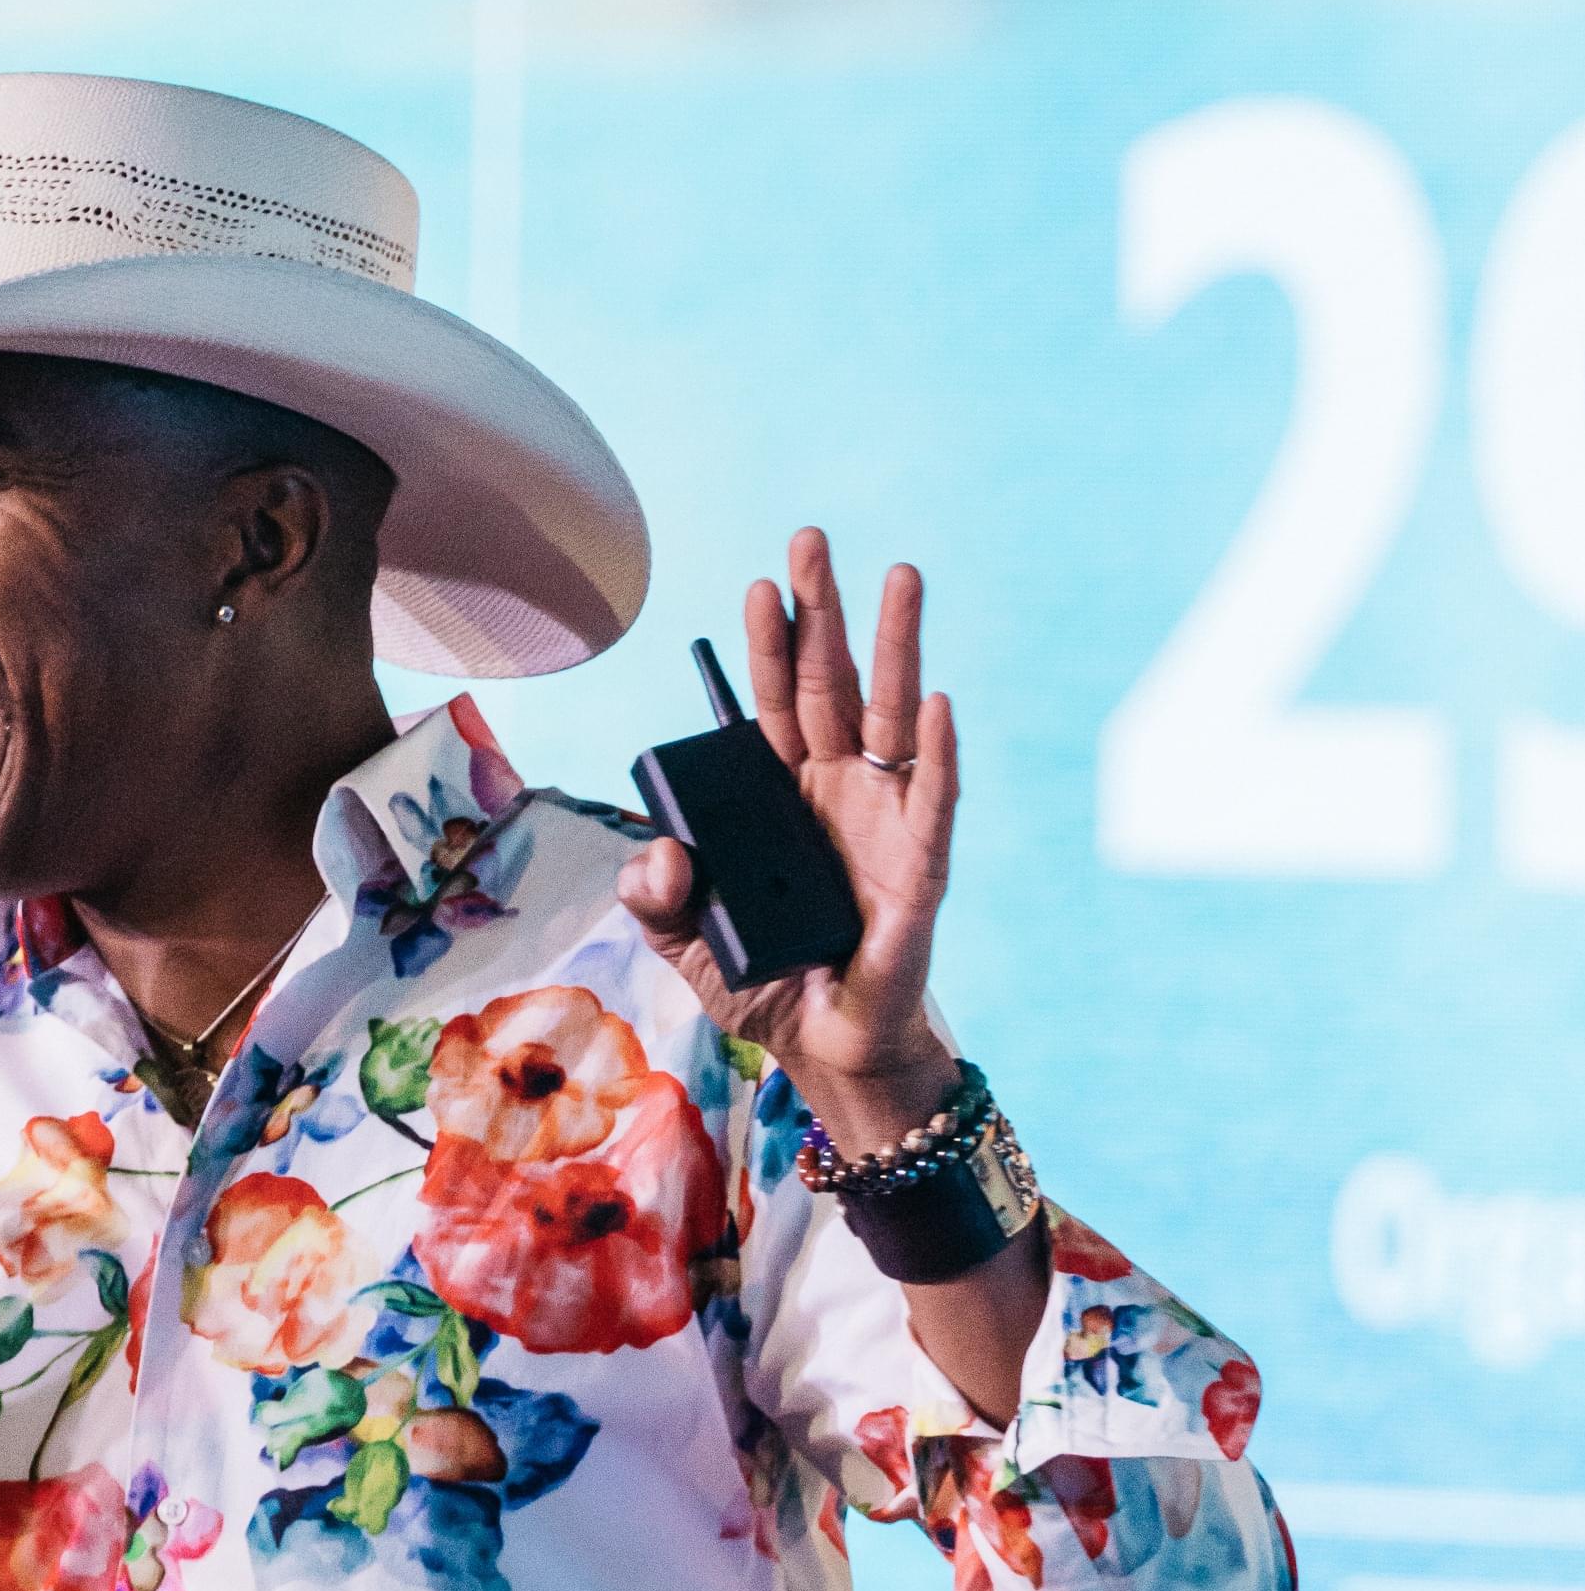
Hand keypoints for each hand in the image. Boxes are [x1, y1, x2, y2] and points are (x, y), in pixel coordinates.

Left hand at [619, 531, 958, 1157]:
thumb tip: (659, 852)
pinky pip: (931, 802)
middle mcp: (833, 792)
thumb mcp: (683, 943)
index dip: (767, 647)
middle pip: (829, 686)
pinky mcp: (919, 868)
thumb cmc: (762, 986)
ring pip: (889, 717)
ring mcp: (882, 821)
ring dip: (894, 647)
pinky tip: (937, 705)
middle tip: (811, 541)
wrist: (822, 1049)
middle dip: (822, 614)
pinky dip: (937, 755)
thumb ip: (654, 898)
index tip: (758, 586)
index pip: (771, 704)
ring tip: (899, 576)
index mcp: (778, 797)